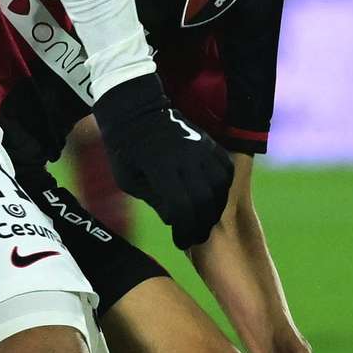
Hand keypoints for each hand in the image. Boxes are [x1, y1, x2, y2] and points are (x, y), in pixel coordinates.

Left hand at [94, 73, 233, 246]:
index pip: (181, 206)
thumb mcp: (129, 180)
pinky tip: (214, 199)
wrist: (136, 112)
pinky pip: (225, 168)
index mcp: (159, 166)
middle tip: (195, 236)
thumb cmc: (126, 151)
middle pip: (204, 198)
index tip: (181, 241)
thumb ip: (154, 200)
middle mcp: (184, 156)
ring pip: (220, 185)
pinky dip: (224, 188)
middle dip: (202, 223)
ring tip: (205, 220)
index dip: (184, 229)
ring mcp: (199, 147)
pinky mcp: (208, 142)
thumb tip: (177, 219)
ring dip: (216, 208)